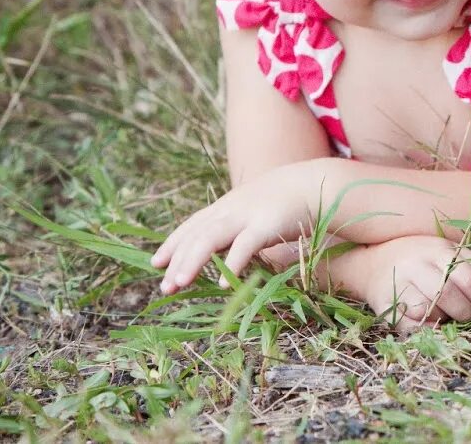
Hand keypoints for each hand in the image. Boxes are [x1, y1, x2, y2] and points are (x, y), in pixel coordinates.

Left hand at [151, 163, 326, 293]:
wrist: (314, 183)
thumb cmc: (284, 202)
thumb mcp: (253, 210)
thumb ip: (235, 226)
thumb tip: (220, 250)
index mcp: (226, 206)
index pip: (192, 225)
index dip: (173, 243)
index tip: (156, 262)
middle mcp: (230, 209)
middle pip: (196, 234)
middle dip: (177, 260)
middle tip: (164, 287)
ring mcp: (247, 215)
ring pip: (211, 238)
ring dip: (193, 261)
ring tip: (179, 284)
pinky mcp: (267, 225)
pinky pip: (245, 245)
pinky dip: (232, 263)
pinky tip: (223, 284)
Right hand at [353, 236, 470, 331]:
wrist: (375, 264)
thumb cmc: (421, 259)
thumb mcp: (448, 252)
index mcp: (436, 250)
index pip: (466, 276)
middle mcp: (415, 265)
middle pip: (448, 294)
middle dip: (467, 312)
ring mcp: (398, 285)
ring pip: (428, 309)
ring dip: (444, 318)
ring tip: (448, 315)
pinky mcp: (385, 305)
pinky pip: (409, 325)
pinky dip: (426, 329)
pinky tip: (433, 324)